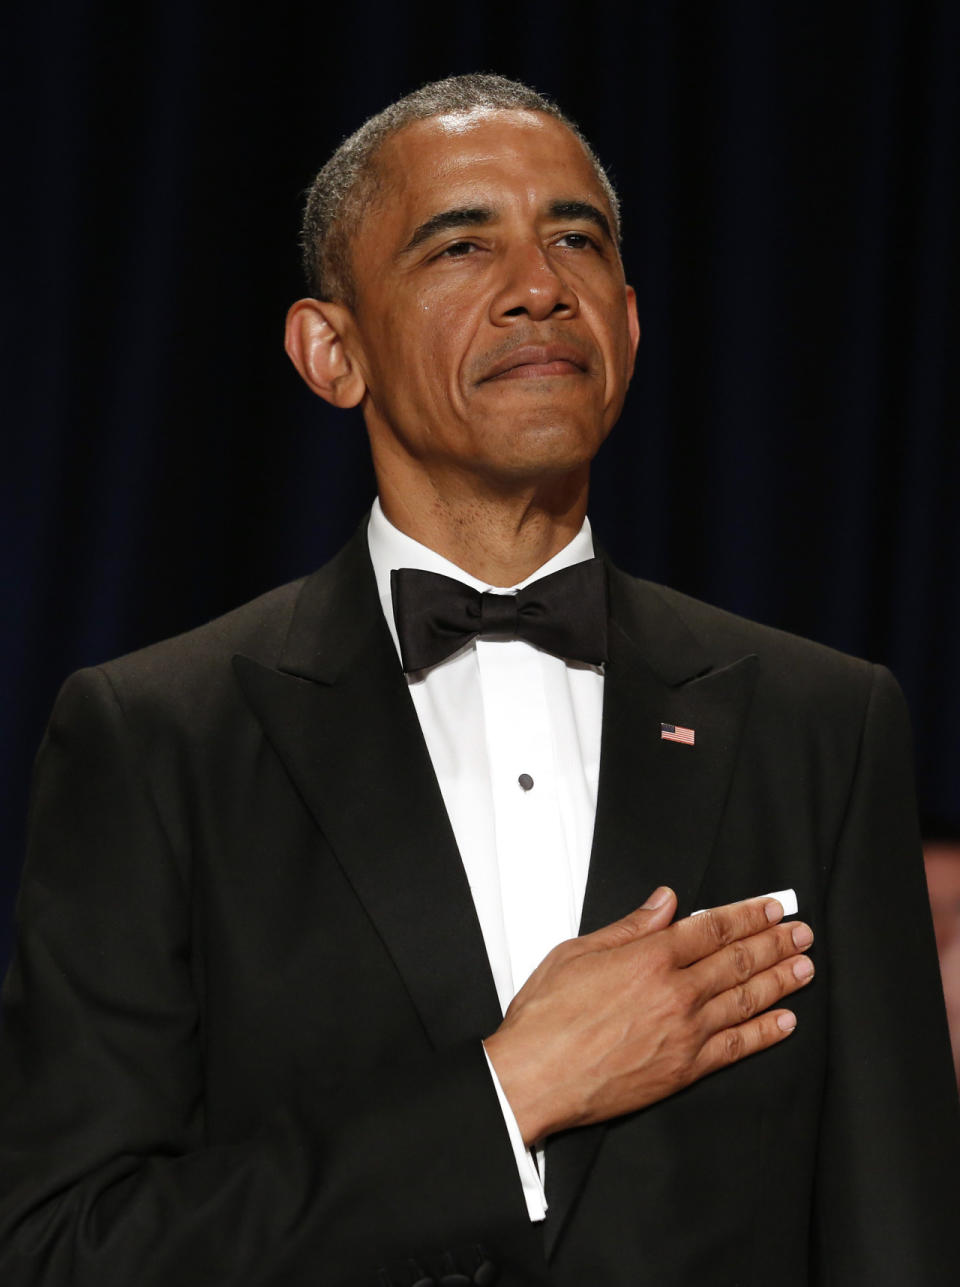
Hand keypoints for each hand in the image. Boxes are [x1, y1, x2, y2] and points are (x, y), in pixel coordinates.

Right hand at [483, 887, 813, 1145]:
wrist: (534, 1078)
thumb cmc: (547, 1017)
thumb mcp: (578, 952)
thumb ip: (629, 927)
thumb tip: (664, 902)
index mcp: (648, 958)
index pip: (712, 928)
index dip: (747, 915)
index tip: (771, 908)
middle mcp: (674, 993)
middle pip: (737, 960)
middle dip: (774, 943)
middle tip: (801, 932)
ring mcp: (684, 1033)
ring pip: (744, 1000)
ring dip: (779, 980)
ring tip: (804, 967)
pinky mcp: (684, 1069)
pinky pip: (736, 1047)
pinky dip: (764, 1033)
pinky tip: (784, 1021)